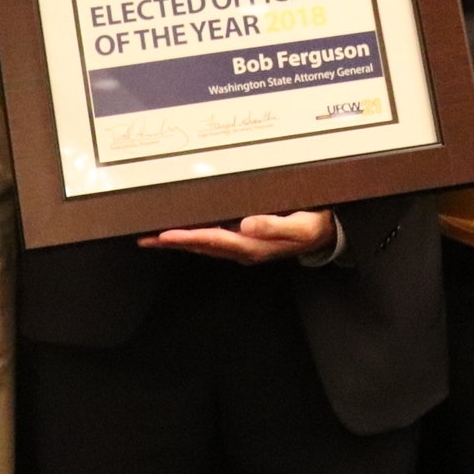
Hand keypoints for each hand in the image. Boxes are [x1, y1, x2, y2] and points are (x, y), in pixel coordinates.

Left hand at [140, 210, 335, 263]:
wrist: (328, 235)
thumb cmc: (314, 227)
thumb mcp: (300, 226)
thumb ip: (274, 225)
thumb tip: (246, 224)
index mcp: (254, 246)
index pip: (213, 240)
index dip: (188, 237)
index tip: (165, 234)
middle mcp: (244, 249)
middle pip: (202, 246)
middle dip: (174, 242)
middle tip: (145, 237)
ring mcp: (244, 247)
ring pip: (205, 245)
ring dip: (181, 241)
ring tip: (155, 237)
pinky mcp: (247, 241)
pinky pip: (214, 240)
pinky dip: (196, 236)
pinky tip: (186, 232)